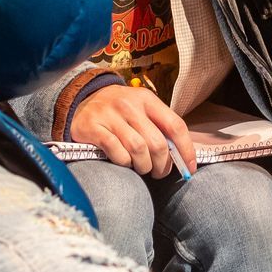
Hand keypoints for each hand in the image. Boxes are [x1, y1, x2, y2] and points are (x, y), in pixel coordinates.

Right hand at [69, 83, 196, 176]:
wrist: (82, 100)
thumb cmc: (119, 111)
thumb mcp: (141, 108)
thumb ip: (159, 126)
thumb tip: (181, 155)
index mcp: (147, 99)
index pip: (176, 125)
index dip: (186, 150)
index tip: (189, 168)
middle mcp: (130, 105)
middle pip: (157, 143)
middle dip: (163, 165)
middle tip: (159, 172)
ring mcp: (110, 115)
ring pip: (138, 150)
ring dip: (144, 166)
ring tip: (142, 169)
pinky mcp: (93, 128)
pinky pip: (117, 153)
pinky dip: (125, 163)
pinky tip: (125, 163)